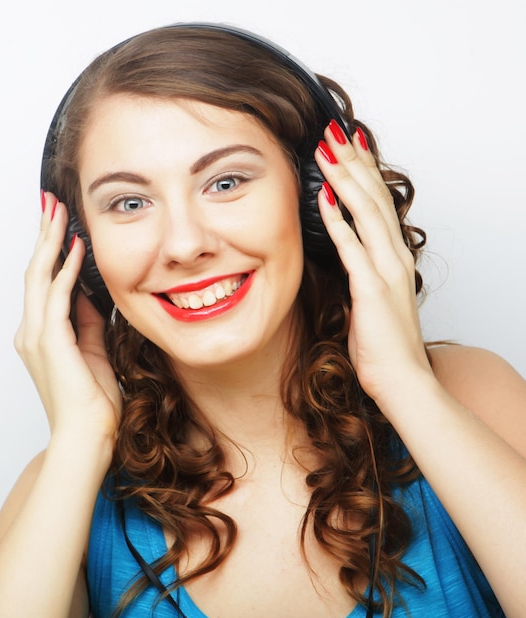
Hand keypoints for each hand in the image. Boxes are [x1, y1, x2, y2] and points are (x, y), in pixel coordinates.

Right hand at [14, 192, 120, 445]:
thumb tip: (92, 294)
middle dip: (44, 235)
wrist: (88, 434)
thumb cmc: (93, 399)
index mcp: (42, 335)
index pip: (43, 282)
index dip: (51, 251)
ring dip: (51, 242)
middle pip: (35, 272)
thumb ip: (88, 321)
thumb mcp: (94, 350)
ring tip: (58, 212)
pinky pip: (57, 296)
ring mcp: (37, 336)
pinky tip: (76, 248)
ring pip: (39, 277)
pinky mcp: (50, 342)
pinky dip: (66, 269)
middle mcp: (32, 331)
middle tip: (50, 204)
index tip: (60, 224)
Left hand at [314, 122, 432, 409]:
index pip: (377, 203)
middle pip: (373, 197)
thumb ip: (361, 268)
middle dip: (353, 162)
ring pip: (366, 212)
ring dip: (345, 179)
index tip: (348, 146)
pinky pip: (352, 247)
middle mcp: (393, 256)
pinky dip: (337, 221)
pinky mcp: (372, 289)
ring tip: (327, 150)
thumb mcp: (372, 296)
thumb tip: (344, 247)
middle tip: (335, 131)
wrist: (401, 378)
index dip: (363, 172)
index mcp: (393, 257)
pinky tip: (322, 198)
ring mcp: (385, 270)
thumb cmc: (383, 343)